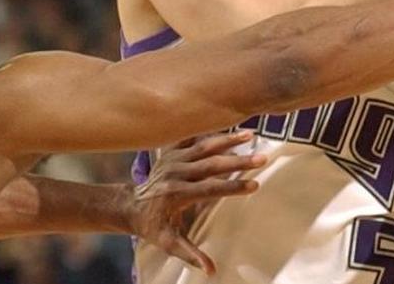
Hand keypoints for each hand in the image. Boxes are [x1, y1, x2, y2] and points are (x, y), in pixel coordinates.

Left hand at [130, 131, 265, 274]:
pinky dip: (210, 132)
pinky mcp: (171, 151)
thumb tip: (211, 270)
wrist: (131, 205)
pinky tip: (229, 125)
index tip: (255, 185)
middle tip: (262, 159)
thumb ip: (189, 254)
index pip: (210, 189)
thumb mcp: (168, 242)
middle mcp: (176, 173)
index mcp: (178, 194)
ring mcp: (173, 159)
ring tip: (251, 135)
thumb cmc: (153, 226)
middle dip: (238, 161)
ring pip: (204, 146)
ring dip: (229, 140)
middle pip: (212, 165)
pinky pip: (192, 137)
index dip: (233, 187)